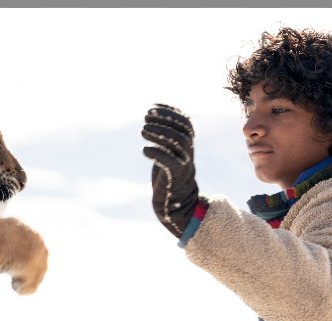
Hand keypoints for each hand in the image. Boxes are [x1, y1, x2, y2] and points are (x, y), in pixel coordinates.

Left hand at [141, 104, 199, 236]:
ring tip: (142, 130)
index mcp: (188, 144)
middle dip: (164, 121)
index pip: (186, 122)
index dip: (171, 112)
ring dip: (158, 134)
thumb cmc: (168, 174)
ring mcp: (184, 165)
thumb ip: (165, 136)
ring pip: (177, 144)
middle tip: (145, 118)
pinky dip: (157, 154)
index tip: (153, 107)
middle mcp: (188, 153)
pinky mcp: (176, 177)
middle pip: (181, 131)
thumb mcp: (167, 152)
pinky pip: (169, 162)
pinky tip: (145, 151)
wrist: (174, 202)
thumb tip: (152, 116)